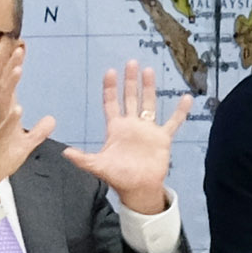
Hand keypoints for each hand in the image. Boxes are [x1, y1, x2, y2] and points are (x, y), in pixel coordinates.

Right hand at [0, 46, 55, 202]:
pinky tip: (18, 108)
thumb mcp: (26, 144)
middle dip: (11, 68)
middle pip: (5, 88)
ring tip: (17, 70)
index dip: (14, 68)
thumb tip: (52, 119)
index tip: (20, 50)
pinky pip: (3, 128)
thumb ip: (39, 131)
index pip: (11, 86)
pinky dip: (11, 118)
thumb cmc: (2, 158)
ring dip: (9, 87)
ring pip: (3, 103)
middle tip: (18, 50)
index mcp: (5, 114)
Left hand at [62, 60, 193, 214]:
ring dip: (148, 88)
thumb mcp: (98, 166)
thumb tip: (64, 152)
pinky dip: (180, 111)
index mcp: (116, 128)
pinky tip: (186, 98)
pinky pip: (173, 122)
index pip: (111, 103)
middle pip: (130, 98)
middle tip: (130, 63)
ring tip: (148, 71)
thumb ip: (83, 159)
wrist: (138, 189)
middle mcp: (131, 125)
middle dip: (130, 81)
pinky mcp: (162, 138)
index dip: (110, 88)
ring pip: (148, 104)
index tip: (110, 72)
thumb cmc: (118, 177)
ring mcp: (147, 130)